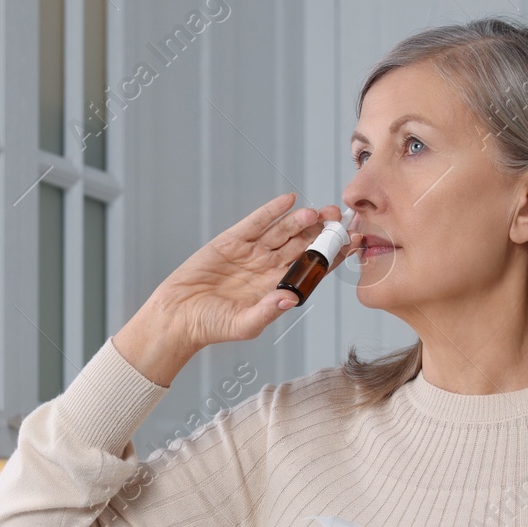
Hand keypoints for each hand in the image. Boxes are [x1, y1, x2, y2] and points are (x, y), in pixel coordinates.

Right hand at [156, 191, 347, 342]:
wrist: (176, 316)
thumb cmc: (210, 326)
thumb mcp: (242, 325)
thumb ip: (267, 312)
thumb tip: (291, 298)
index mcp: (277, 289)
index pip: (312, 269)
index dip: (331, 256)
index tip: (351, 244)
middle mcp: (268, 269)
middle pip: (302, 246)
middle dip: (321, 233)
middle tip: (339, 219)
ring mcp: (251, 253)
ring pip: (283, 232)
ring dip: (301, 221)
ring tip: (318, 212)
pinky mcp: (231, 241)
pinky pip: (256, 223)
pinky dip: (271, 211)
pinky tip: (288, 200)